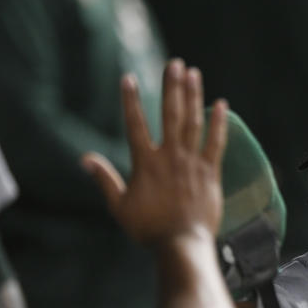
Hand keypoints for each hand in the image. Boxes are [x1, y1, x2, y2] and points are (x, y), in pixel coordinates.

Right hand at [81, 59, 227, 247]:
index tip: (128, 77)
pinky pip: (216, 142)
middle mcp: (170, 157)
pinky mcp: (210, 172)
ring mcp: (192, 162)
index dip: (130, 100)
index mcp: (145, 163)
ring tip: (194, 73)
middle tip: (174, 63)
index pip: (135, 124)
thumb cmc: (148, 229)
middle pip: (170, 114)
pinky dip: (219, 123)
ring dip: (194, 96)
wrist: (182, 244)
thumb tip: (85, 159)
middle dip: (171, 86)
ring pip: (193, 122)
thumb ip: (104, 179)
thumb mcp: (119, 206)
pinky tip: (222, 105)